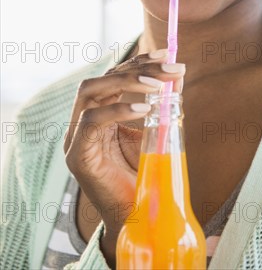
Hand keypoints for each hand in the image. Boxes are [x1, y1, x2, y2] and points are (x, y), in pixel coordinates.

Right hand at [63, 49, 185, 238]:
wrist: (137, 216)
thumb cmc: (144, 173)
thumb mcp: (154, 131)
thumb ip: (162, 104)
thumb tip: (178, 75)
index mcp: (100, 111)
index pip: (114, 75)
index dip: (140, 61)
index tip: (168, 54)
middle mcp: (84, 119)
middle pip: (103, 78)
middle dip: (139, 68)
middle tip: (172, 67)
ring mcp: (76, 136)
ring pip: (90, 91)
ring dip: (127, 82)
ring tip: (159, 87)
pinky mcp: (76, 154)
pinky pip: (91, 121)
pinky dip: (119, 110)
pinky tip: (145, 109)